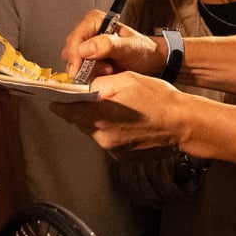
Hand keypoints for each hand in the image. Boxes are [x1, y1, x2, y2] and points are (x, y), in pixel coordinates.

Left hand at [50, 71, 184, 153]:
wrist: (182, 123)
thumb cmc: (157, 98)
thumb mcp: (126, 79)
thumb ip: (99, 84)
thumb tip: (83, 87)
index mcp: (99, 114)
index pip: (66, 111)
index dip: (59, 103)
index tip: (53, 98)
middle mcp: (101, 135)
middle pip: (79, 121)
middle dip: (81, 109)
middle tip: (93, 98)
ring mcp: (111, 148)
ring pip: (93, 131)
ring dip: (97, 120)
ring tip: (114, 108)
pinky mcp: (121, 156)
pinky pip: (107, 140)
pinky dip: (110, 130)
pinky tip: (125, 121)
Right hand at [61, 10, 164, 78]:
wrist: (151, 63)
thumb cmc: (143, 51)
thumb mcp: (129, 47)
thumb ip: (109, 45)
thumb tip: (85, 48)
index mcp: (95, 21)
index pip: (76, 37)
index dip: (75, 55)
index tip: (79, 70)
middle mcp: (88, 32)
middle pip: (71, 51)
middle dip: (83, 65)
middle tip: (104, 70)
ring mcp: (87, 47)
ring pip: (73, 63)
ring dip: (87, 71)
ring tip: (108, 70)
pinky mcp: (87, 61)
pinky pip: (79, 71)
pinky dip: (90, 76)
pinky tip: (105, 74)